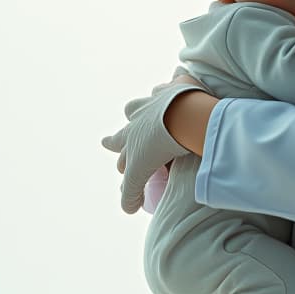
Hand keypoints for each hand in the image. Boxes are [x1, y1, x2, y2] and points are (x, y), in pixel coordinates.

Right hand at [100, 71, 202, 213]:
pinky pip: (172, 83)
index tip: (112, 154)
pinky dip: (172, 86)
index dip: (119, 157)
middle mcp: (140, 116)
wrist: (181, 114)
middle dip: (122, 131)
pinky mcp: (176, 88)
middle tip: (116, 134)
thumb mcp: (140, 172)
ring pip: (143, 103)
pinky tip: (176, 84)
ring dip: (142, 108)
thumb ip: (131, 192)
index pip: (120, 147)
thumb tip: (128, 210)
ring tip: (143, 108)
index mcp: (131, 136)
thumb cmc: (160, 144)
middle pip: (127, 124)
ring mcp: (157, 100)